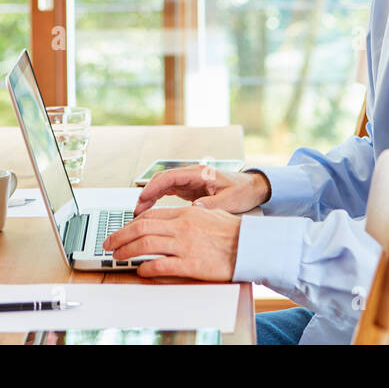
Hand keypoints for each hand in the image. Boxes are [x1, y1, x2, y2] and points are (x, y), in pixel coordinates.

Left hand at [103, 205, 240, 280]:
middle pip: (142, 228)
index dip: (131, 224)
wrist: (252, 246)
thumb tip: (173, 221)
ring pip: (146, 245)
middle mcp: (183, 227)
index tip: (122, 230)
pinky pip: (161, 265)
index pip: (151, 216)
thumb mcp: (210, 215)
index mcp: (187, 213)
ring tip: (118, 257)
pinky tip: (141, 270)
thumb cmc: (235, 233)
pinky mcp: (191, 264)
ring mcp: (185, 245)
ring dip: (127, 251)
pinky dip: (146, 268)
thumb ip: (190, 216)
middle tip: (109, 244)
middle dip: (120, 236)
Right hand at [134, 166, 269, 215]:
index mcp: (200, 173)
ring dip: (150, 197)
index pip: (171, 176)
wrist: (252, 188)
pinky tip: (150, 212)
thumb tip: (194, 209)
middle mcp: (191, 175)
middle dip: (147, 193)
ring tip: (139, 214)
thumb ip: (213, 204)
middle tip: (137, 210)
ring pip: (163, 186)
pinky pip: (168, 192)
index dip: (155, 186)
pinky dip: (157, 200)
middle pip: (162, 180)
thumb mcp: (230, 200)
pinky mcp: (189, 189)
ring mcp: (189, 181)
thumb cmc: (243, 191)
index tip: (144, 197)